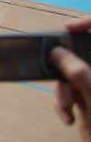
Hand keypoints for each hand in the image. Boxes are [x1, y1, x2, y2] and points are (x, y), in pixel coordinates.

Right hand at [50, 17, 90, 140]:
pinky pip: (69, 92)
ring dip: (62, 92)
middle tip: (56, 75)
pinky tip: (68, 118)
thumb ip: (77, 71)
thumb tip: (56, 52)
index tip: (68, 28)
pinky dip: (63, 104)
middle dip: (64, 69)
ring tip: (66, 107)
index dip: (87, 24)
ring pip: (70, 75)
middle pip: (79, 55)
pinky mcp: (87, 100)